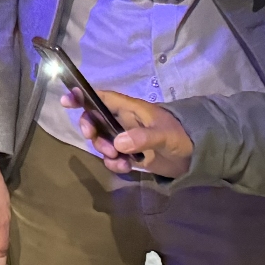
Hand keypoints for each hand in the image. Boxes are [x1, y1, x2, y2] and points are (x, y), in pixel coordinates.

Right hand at [60, 87, 193, 177]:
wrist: (197, 158)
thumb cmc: (182, 136)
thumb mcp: (164, 135)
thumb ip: (142, 137)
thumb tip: (117, 144)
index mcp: (132, 109)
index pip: (103, 98)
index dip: (84, 97)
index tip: (67, 100)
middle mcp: (125, 122)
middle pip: (96, 120)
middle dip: (90, 128)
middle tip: (93, 137)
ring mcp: (127, 139)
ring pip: (103, 141)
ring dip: (103, 150)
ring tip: (117, 158)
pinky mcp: (131, 156)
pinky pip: (113, 158)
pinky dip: (114, 164)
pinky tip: (125, 168)